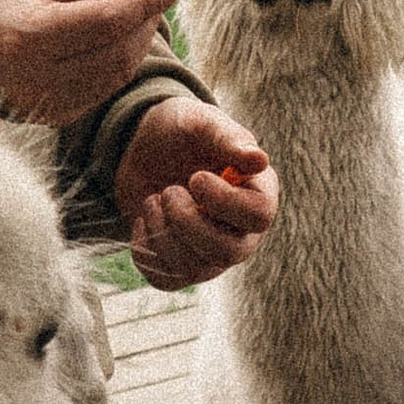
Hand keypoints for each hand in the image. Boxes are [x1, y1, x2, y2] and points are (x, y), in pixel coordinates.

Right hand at [0, 0, 177, 125]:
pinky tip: (114, 39)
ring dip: (138, 41)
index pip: (103, 20)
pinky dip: (121, 61)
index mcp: (27, 35)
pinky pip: (107, 88)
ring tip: (135, 12)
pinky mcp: (58, 116)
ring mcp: (47, 103)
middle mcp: (35, 77)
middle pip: (116, 50)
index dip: (142, 2)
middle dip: (145, 20)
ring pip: (118, 73)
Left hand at [114, 96, 276, 290]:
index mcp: (258, 192)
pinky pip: (166, 279)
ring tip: (154, 199)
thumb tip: (260, 160)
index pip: (259, 216)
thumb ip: (228, 139)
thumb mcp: (200, 123)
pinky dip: (145, 250)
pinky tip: (144, 219)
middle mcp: (242, 230)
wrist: (143, 147)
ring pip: (195, 269)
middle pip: (228, 252)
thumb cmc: (181, 131)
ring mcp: (212, 252)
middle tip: (168, 191)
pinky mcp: (181, 264)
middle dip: (187, 222)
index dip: (224, 201)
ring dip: (162, 232)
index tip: (195, 177)